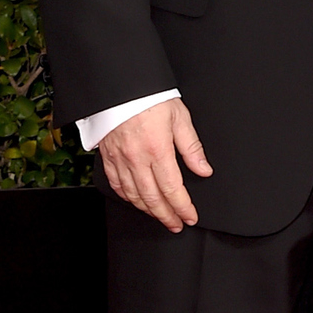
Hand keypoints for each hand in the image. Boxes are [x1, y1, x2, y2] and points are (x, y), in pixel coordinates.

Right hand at [99, 98, 212, 231]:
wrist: (119, 87)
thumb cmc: (149, 97)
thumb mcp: (179, 117)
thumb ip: (192, 148)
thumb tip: (204, 170)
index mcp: (157, 149)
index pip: (172, 189)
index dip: (182, 207)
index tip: (190, 217)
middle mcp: (136, 158)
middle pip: (152, 198)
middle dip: (167, 216)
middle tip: (177, 224)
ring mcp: (120, 159)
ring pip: (133, 196)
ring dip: (148, 210)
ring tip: (161, 217)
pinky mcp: (108, 157)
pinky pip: (116, 185)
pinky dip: (128, 198)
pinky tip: (136, 202)